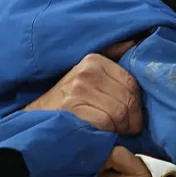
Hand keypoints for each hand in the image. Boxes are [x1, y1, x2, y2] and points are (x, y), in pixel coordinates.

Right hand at [25, 41, 141, 134]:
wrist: (38, 117)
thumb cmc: (68, 99)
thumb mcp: (87, 74)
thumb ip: (111, 57)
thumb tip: (133, 42)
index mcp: (94, 60)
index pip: (131, 82)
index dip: (137, 103)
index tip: (133, 115)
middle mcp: (87, 71)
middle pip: (128, 98)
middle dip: (132, 119)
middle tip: (128, 128)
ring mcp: (79, 89)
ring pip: (119, 112)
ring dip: (121, 127)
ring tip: (115, 131)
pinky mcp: (74, 107)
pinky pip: (106, 122)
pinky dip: (108, 132)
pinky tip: (102, 133)